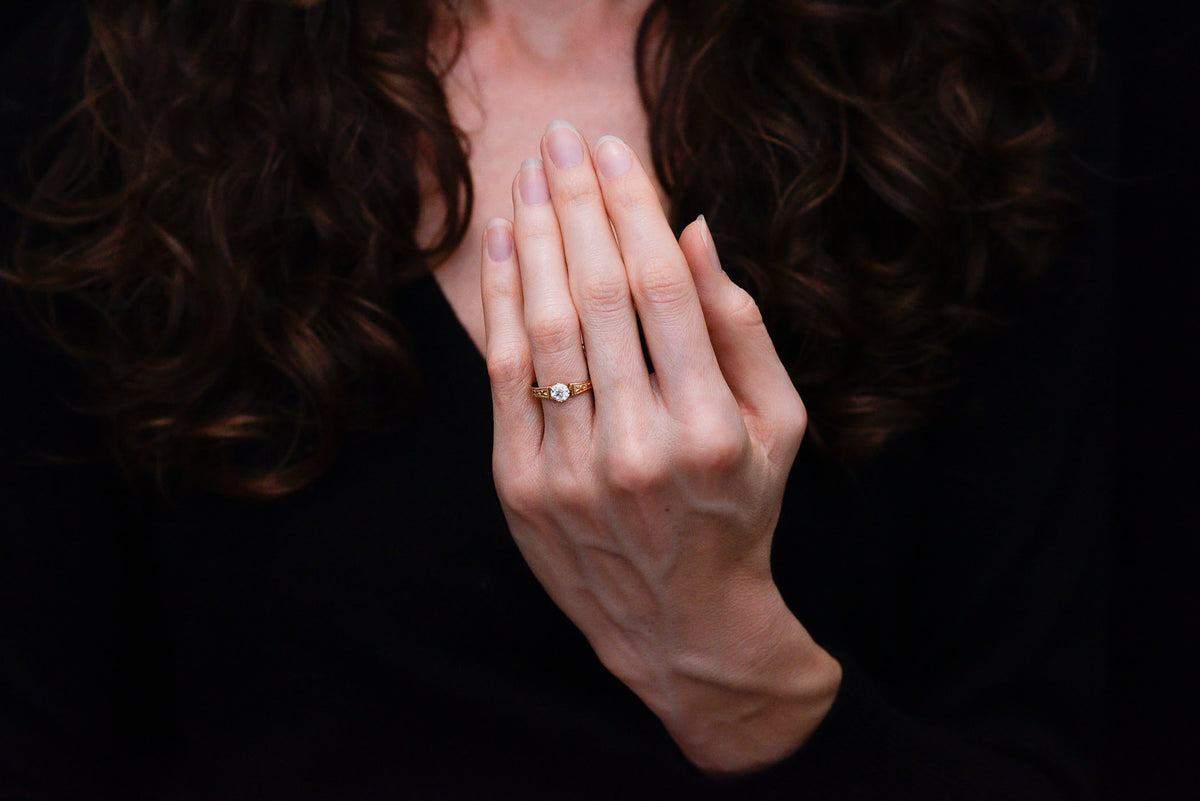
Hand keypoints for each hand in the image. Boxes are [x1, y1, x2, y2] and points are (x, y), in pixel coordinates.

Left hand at [479, 121, 840, 773]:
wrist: (679, 623)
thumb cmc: (739, 511)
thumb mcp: (778, 425)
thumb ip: (742, 327)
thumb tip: (695, 230)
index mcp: (711, 427)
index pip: (662, 289)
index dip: (635, 209)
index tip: (618, 151)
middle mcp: (638, 448)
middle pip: (597, 295)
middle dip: (579, 203)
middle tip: (565, 140)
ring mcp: (571, 472)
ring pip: (543, 328)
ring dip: (535, 239)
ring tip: (530, 177)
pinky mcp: (521, 488)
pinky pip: (504, 376)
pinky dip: (500, 303)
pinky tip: (504, 247)